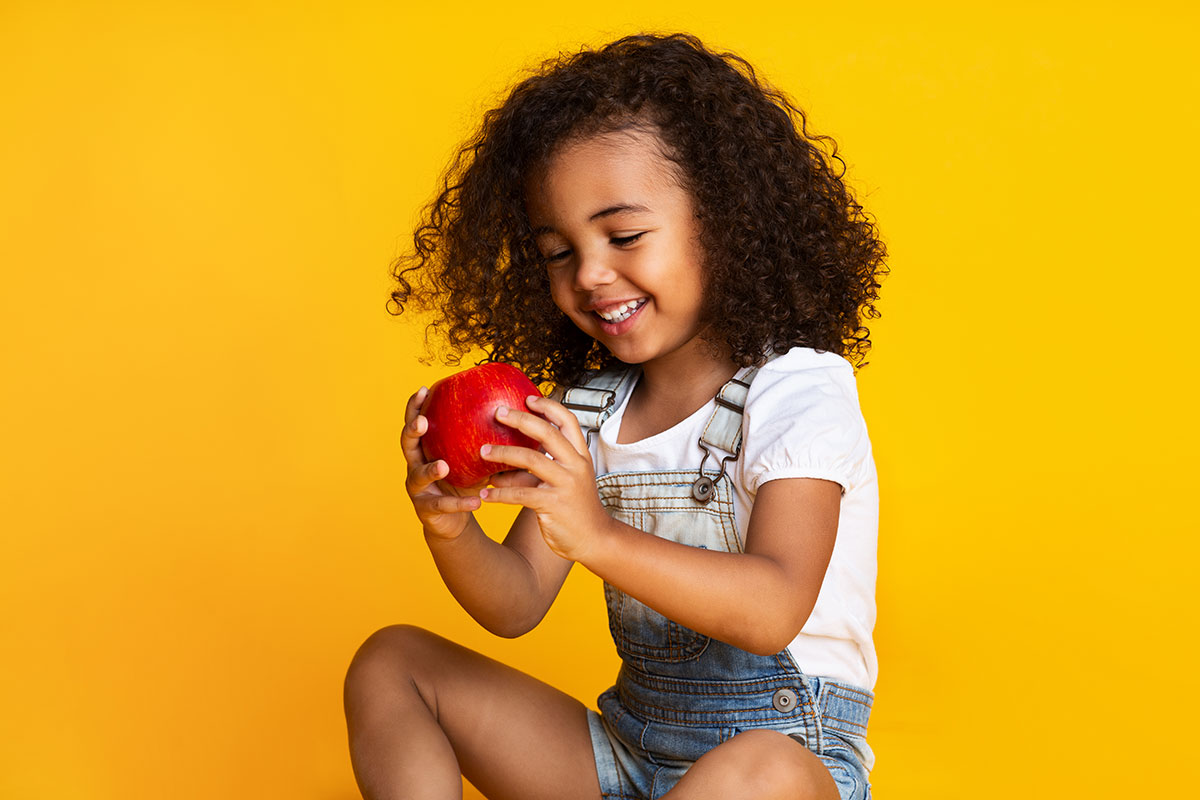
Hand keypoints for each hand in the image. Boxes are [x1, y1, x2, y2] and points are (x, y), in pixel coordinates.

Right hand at [399, 386, 485, 541]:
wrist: (454, 520)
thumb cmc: (464, 482)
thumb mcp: (473, 460)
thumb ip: (486, 440)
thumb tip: (518, 417)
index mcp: (424, 448)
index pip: (415, 421)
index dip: (415, 407)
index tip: (423, 389)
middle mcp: (415, 465)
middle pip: (407, 445)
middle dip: (413, 431)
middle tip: (422, 422)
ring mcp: (418, 489)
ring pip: (418, 476)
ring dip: (430, 470)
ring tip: (443, 466)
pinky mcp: (427, 511)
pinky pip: (442, 505)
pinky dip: (459, 504)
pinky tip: (476, 502)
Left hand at [478, 395, 612, 562]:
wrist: (594, 540)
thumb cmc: (575, 509)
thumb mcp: (564, 483)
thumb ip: (540, 469)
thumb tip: (503, 459)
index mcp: (580, 456)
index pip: (568, 421)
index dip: (548, 407)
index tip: (528, 399)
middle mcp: (575, 466)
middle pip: (547, 433)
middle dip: (521, 419)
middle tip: (498, 413)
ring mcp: (566, 484)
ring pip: (531, 459)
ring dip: (503, 453)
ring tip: (482, 451)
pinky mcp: (553, 505)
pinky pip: (521, 494)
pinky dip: (500, 494)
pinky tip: (485, 495)